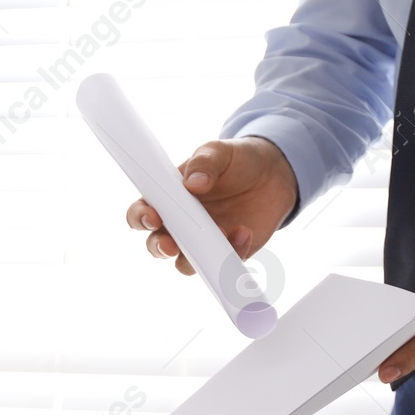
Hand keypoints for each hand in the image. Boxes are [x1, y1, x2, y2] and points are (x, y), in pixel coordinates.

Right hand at [125, 137, 297, 273]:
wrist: (274, 173)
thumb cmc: (236, 160)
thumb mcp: (219, 151)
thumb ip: (205, 162)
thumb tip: (193, 183)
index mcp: (167, 200)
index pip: (142, 213)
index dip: (141, 217)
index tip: (154, 216)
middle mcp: (179, 225)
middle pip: (156, 245)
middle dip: (160, 247)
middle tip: (171, 245)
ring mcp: (202, 241)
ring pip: (184, 263)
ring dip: (196, 257)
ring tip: (220, 233)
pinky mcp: (227, 252)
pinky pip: (223, 263)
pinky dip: (234, 251)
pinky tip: (245, 231)